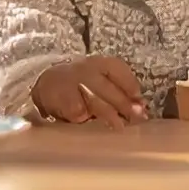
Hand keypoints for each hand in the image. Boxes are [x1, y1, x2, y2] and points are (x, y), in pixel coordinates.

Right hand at [31, 55, 148, 127]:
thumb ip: (120, 90)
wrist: (47, 82)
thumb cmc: (82, 83)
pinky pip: (78, 112)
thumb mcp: (101, 79)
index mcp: (99, 63)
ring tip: (119, 126)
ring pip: (95, 102)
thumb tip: (141, 107)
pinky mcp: (62, 100)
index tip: (140, 102)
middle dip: (124, 105)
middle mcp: (86, 70)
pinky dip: (86, 119)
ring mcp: (73, 84)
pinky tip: (90, 123)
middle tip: (137, 118)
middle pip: (108, 88)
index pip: (118, 70)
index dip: (130, 86)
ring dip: (110, 115)